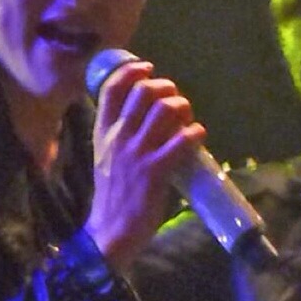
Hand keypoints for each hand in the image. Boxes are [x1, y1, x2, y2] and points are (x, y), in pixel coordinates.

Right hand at [84, 61, 205, 273]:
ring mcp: (137, 153)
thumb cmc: (113, 194)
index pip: (111, 88)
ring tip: (188, 118)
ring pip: (165, 110)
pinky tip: (197, 136)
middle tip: (175, 98)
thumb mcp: (105, 156)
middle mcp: (118, 137)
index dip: (132, 71)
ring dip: (183, 107)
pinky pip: (182, 140)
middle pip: (144, 92)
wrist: (110, 232)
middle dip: (166, 88)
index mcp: (103, 132)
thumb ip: (118, 133)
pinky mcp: (156, 171)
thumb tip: (143, 112)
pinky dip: (194, 132)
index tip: (147, 68)